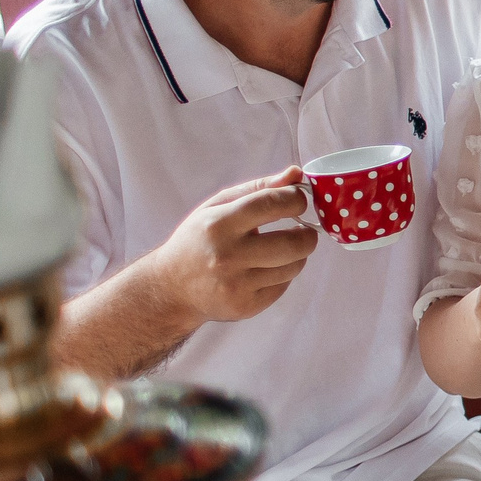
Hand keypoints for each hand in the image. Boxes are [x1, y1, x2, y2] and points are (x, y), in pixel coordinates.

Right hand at [141, 168, 317, 325]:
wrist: (172, 286)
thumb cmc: (199, 239)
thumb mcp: (218, 206)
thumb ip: (258, 188)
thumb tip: (296, 174)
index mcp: (218, 224)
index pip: (272, 204)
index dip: (295, 199)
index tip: (298, 200)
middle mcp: (226, 256)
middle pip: (293, 243)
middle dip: (308, 234)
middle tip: (304, 230)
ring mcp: (236, 285)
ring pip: (293, 267)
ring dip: (297, 255)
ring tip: (282, 249)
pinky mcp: (245, 306)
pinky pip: (283, 286)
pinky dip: (283, 275)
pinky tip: (266, 269)